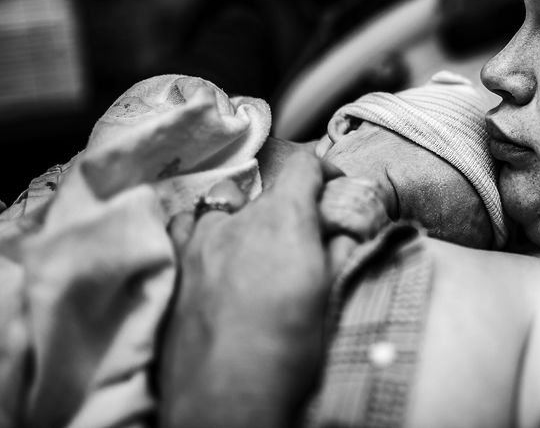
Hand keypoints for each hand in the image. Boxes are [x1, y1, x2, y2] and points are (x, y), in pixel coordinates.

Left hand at [159, 152, 336, 427]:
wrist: (227, 400)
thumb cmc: (288, 351)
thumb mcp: (331, 297)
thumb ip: (337, 253)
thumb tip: (340, 234)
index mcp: (283, 220)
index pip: (303, 165)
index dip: (323, 169)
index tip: (333, 186)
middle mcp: (236, 222)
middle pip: (263, 189)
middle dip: (285, 203)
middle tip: (300, 235)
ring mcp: (197, 246)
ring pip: (217, 205)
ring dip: (237, 213)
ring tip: (249, 239)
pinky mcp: (173, 274)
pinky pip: (183, 233)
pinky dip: (198, 233)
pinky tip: (209, 256)